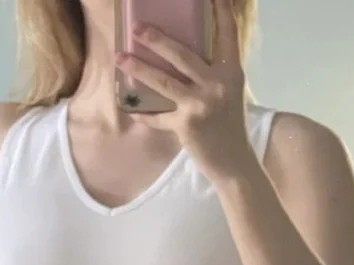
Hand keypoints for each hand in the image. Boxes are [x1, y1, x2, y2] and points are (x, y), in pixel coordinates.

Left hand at [116, 0, 254, 183]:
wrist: (234, 162)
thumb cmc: (229, 125)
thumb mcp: (228, 92)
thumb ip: (213, 72)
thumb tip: (184, 56)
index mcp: (231, 72)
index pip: (226, 33)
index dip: (219, 11)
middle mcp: (216, 84)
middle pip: (182, 55)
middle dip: (157, 40)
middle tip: (137, 28)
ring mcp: (200, 105)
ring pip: (163, 81)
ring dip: (139, 68)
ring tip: (120, 57)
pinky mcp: (186, 125)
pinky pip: (158, 116)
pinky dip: (145, 114)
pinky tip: (131, 108)